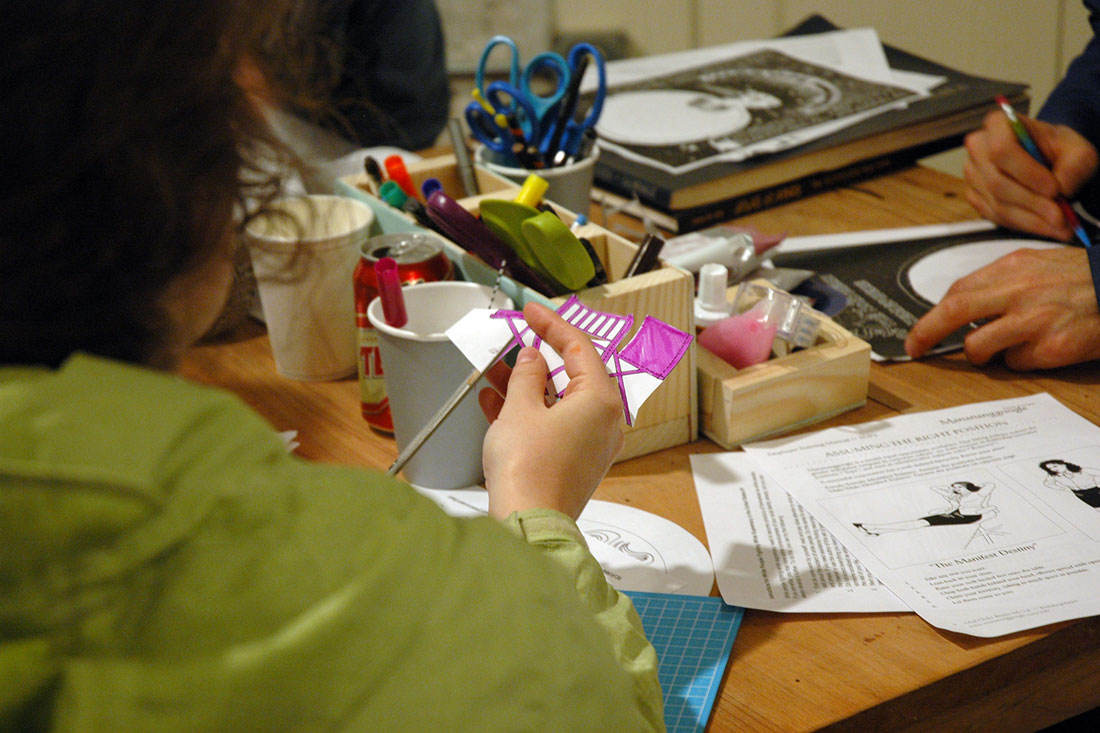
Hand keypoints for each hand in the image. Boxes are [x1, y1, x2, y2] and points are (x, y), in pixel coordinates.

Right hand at [478, 302, 623, 519]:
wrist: (528, 523)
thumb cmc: (528, 469)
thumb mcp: (520, 408)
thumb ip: (526, 374)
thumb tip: (532, 358)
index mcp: (601, 400)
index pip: (580, 347)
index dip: (552, 325)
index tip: (531, 311)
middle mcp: (604, 422)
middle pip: (572, 375)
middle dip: (537, 358)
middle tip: (513, 340)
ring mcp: (592, 444)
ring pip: (559, 401)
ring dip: (526, 385)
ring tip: (493, 371)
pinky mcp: (575, 463)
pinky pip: (554, 425)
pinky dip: (528, 412)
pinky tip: (495, 402)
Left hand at [904, 246, 1099, 368]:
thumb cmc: (1083, 280)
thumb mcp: (1038, 265)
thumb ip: (1001, 282)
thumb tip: (966, 304)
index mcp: (1012, 268)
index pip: (957, 291)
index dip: (932, 314)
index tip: (921, 330)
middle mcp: (1019, 292)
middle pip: (954, 311)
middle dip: (926, 332)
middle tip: (915, 347)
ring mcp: (1033, 321)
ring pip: (977, 346)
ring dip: (979, 353)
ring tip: (998, 348)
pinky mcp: (1049, 348)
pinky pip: (1014, 363)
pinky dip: (1018, 360)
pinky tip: (1038, 348)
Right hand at [963, 109, 1097, 240]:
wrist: (1048, 160)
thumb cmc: (1057, 150)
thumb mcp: (1078, 150)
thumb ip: (1076, 165)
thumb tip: (1062, 188)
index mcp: (998, 125)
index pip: (1002, 151)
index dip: (1027, 174)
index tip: (1054, 189)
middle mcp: (978, 148)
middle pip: (997, 183)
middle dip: (1032, 203)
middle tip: (1060, 216)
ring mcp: (973, 175)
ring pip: (996, 204)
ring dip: (1030, 219)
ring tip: (1058, 226)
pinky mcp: (974, 197)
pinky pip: (994, 217)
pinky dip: (1022, 225)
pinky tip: (1044, 226)